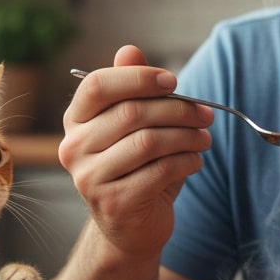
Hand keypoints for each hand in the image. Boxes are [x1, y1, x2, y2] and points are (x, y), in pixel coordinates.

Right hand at [59, 45, 213, 259]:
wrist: (129, 228)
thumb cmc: (136, 168)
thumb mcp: (134, 126)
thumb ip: (132, 89)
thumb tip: (130, 51)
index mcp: (76, 121)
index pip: (98, 85)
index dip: (139, 78)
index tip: (174, 82)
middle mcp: (74, 148)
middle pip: (131, 113)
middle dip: (178, 110)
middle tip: (206, 114)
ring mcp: (89, 178)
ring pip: (148, 142)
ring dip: (187, 136)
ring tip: (204, 139)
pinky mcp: (113, 203)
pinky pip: (160, 171)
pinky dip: (186, 162)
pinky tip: (195, 161)